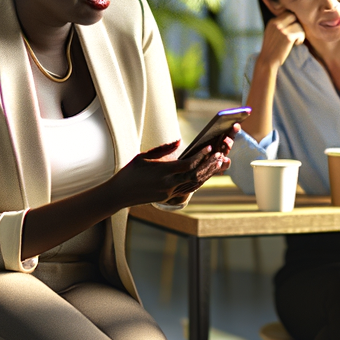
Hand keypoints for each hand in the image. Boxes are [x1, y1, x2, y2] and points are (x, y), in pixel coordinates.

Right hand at [109, 132, 234, 207]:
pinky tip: (206, 174)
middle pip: (195, 175)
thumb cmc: (130, 172)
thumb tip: (179, 141)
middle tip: (220, 155)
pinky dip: (199, 181)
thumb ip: (163, 149)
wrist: (120, 194)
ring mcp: (169, 193)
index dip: (200, 156)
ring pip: (194, 184)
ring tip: (218, 163)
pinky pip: (188, 189)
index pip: (187, 164)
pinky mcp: (168, 198)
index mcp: (162, 172)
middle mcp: (168, 184)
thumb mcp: (144, 156)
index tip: (209, 146)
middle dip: (209, 165)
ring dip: (207, 174)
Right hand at [258, 12, 305, 70]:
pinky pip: (300, 32)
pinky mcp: (288, 37)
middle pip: (292, 15)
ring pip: (298, 25)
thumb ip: (278, 25)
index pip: (286, 13)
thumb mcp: (271, 33)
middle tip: (295, 33)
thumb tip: (292, 19)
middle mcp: (276, 24)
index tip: (292, 29)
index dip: (292, 21)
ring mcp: (282, 30)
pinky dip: (301, 38)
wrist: (267, 60)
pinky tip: (297, 44)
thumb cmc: (271, 48)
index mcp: (272, 22)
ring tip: (296, 40)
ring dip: (300, 32)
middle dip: (296, 24)